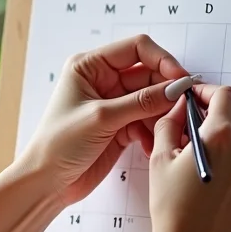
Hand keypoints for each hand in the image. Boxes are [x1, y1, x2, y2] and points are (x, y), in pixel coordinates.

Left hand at [18, 34, 186, 204]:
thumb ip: (141, 102)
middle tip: (183, 107)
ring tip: (172, 130)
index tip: (180, 78)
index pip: (136, 48)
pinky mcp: (120, 126)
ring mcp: (113, 104)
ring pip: (151, 100)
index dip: (162, 60)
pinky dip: (154, 131)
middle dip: (166, 90)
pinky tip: (153, 145)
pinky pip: (147, 121)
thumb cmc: (57, 144)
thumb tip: (175, 88)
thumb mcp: (101, 118)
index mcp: (90, 66)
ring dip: (163, 114)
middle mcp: (103, 81)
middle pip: (148, 74)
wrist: (46, 183)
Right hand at [147, 84, 230, 231]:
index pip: (225, 95)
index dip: (208, 91)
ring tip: (205, 149)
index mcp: (220, 136)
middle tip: (198, 119)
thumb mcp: (159, 159)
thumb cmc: (171, 207)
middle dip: (220, 109)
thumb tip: (179, 108)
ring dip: (229, 132)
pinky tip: (216, 171)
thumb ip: (169, 124)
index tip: (195, 97)